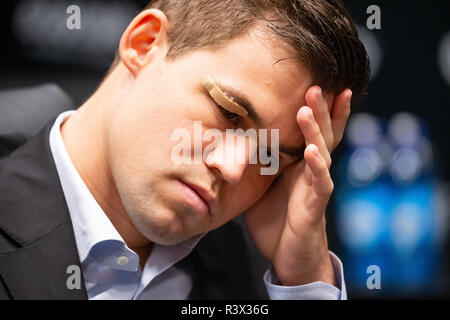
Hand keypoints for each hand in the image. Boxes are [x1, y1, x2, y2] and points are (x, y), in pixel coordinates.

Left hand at [243, 86, 351, 285]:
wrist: (288, 255)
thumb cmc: (275, 220)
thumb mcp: (260, 186)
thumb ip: (254, 163)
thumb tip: (228, 142)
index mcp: (300, 164)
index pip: (313, 131)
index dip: (320, 110)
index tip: (320, 83)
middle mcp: (312, 170)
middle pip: (322, 134)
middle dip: (320, 109)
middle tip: (316, 84)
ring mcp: (316, 186)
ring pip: (323, 152)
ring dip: (316, 130)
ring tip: (308, 109)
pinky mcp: (315, 206)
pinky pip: (320, 183)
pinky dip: (317, 167)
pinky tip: (314, 152)